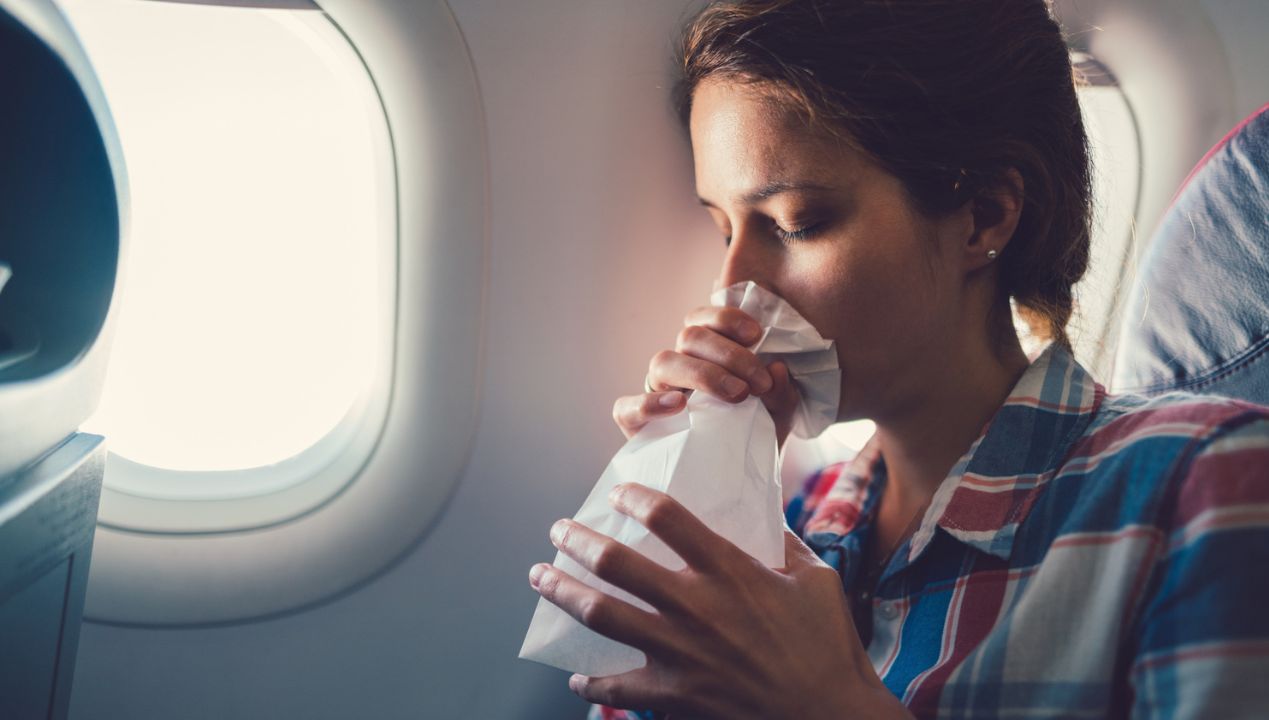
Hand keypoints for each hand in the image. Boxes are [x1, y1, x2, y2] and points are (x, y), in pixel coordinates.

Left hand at [528, 484, 913, 719]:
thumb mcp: (816, 581)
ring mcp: (679, 652)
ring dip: (562, 592)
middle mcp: (695, 606)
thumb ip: (785, 545)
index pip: (667, 518)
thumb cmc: (828, 647)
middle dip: (577, 541)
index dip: (634, 498)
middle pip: (616, 563)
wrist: (831, 717)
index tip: (618, 495)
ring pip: (601, 615)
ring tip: (540, 577)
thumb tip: (765, 517)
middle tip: (558, 531)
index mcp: (729, 571)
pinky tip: (579, 675)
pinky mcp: (674, 695)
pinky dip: (593, 682)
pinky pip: (617, 687)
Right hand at [611, 306, 801, 446]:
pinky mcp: (636, 424)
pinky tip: (679, 406)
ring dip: (702, 374)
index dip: (726, 317)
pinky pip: (627, 407)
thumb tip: (778, 369)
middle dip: (728, 354)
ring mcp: (656, 392)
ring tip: (736, 395)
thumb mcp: (777, 415)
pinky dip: (650, 403)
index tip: (757, 334)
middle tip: (758, 382)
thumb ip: (782, 393)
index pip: (706, 320)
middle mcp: (679, 366)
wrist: (736, 480)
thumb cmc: (753, 435)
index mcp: (706, 353)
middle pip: (689, 336)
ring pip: (662, 362)